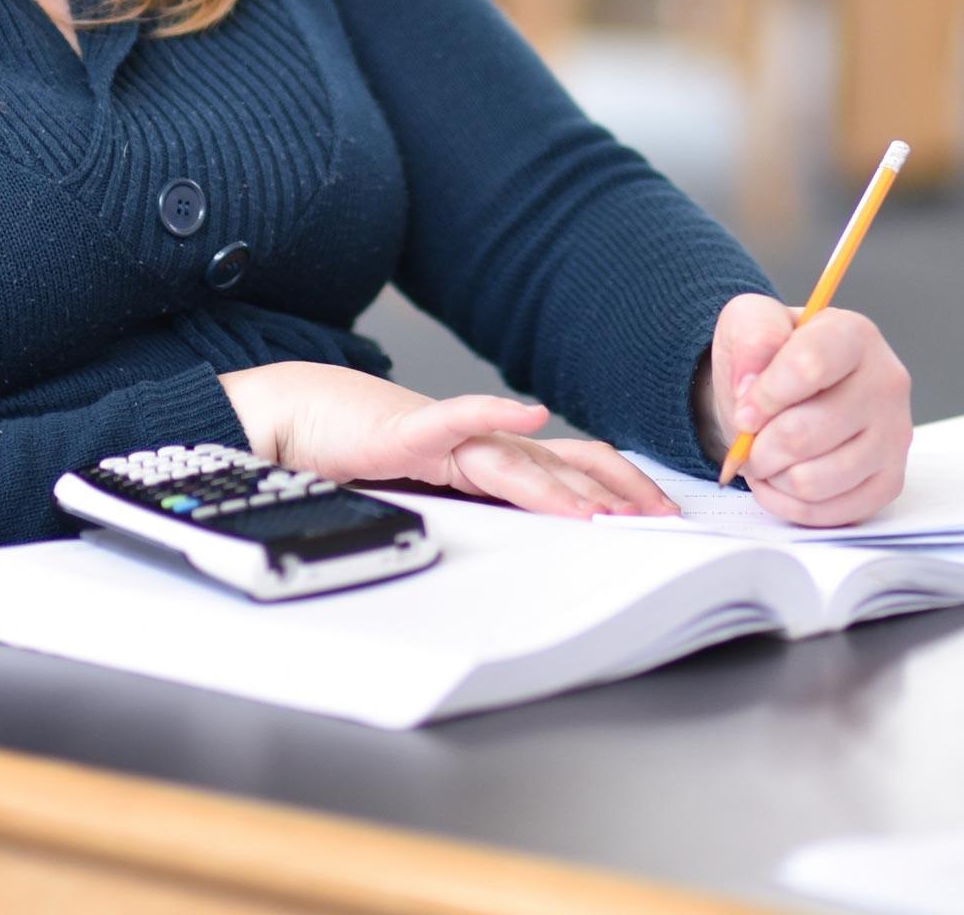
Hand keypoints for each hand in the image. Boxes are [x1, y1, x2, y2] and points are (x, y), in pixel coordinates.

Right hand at [219, 362, 677, 517]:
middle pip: (568, 460)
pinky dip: (494, 414)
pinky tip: (527, 414)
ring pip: (521, 456)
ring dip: (567, 486)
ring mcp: (449, 434)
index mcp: (491, 458)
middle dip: (621, 490)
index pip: (573, 468)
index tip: (663, 519)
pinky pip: (456, 420)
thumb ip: (477, 509)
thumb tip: (529, 551)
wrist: (298, 412)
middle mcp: (482, 443)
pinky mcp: (407, 429)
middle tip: (665, 520)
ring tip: (605, 514)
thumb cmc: (359, 450)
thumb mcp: (432, 491)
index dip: (621, 488)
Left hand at [703, 293, 911, 526]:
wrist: (788, 388)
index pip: (809, 368)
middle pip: (804, 434)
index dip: (764, 397)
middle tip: (747, 440)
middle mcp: (886, 384)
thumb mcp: (750, 319)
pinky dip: (787, 504)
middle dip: (758, 445)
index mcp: (854, 335)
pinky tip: (778, 481)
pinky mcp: (889, 481)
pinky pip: (829, 513)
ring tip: (764, 457)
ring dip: (771, 476)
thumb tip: (751, 384)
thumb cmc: (772, 354)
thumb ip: (751, 337)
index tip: (743, 411)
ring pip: (813, 480)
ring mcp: (894, 436)